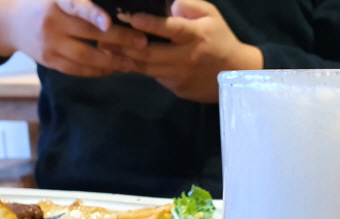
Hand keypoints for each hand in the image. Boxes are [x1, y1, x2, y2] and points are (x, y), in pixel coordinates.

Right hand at [0, 0, 146, 77]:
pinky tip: (111, 69)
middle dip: (118, 40)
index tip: (108, 22)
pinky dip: (96, 70)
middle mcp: (51, 22)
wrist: (10, 22)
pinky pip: (76, 69)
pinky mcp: (49, 60)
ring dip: (111, 61)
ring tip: (131, 63)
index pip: (76, 5)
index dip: (92, 13)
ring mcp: (49, 44)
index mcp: (56, 1)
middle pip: (89, 34)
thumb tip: (110, 12)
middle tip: (141, 42)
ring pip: (85, 57)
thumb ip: (80, 1)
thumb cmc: (43, 3)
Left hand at [108, 0, 262, 102]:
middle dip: (125, 44)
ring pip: (147, 67)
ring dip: (125, 58)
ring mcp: (180, 76)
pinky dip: (138, 68)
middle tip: (105, 36)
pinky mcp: (176, 88)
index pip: (170, 29)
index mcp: (195, 35)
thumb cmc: (219, 37)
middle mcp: (186, 57)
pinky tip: (123, 61)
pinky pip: (154, 77)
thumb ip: (189, 5)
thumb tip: (167, 5)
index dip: (150, 24)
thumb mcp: (210, 14)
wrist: (234, 73)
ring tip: (106, 49)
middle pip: (150, 52)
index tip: (132, 18)